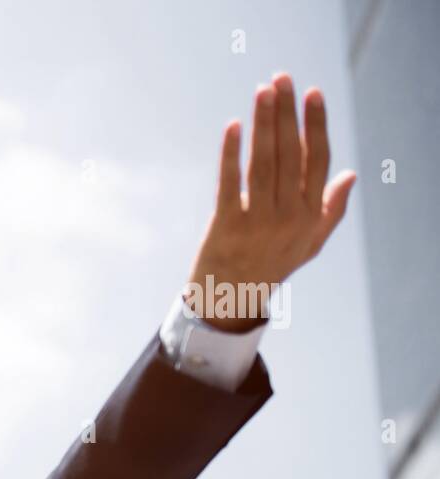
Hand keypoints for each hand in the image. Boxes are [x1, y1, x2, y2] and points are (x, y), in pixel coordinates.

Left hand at [186, 73, 355, 330]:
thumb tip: (350, 176)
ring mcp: (257, 223)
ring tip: (262, 91)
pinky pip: (229, 184)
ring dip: (263, 124)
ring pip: (263, 164)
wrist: (231, 301)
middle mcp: (287, 218)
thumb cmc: (271, 266)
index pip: (316, 160)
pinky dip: (231, 154)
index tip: (312, 93)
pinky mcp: (227, 228)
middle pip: (289, 154)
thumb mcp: (309, 243)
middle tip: (281, 78)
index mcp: (310, 215)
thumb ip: (330, 210)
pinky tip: (233, 127)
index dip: (315, 125)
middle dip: (286, 113)